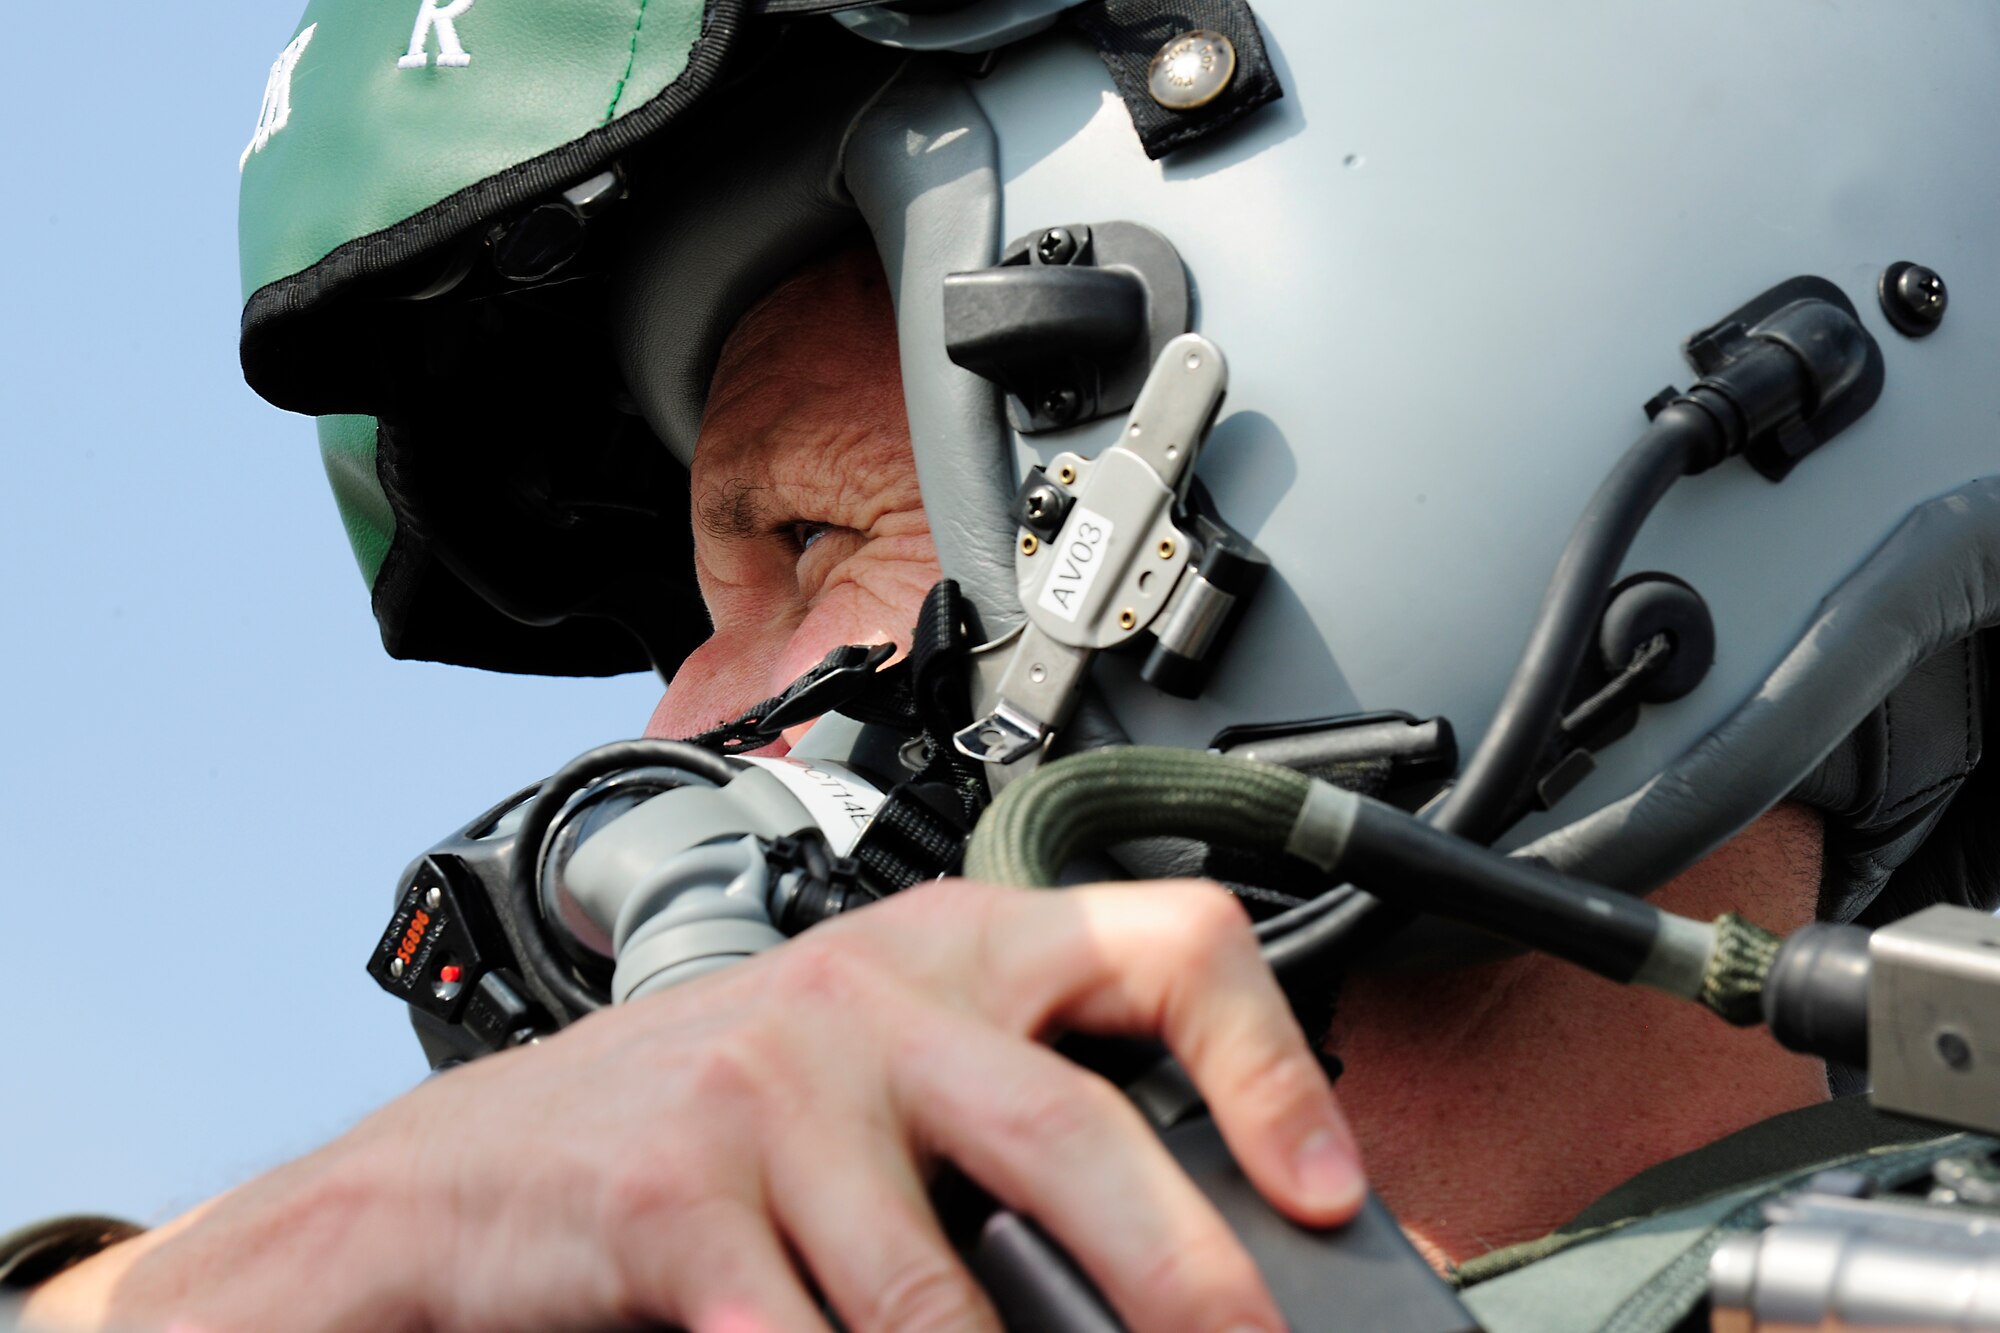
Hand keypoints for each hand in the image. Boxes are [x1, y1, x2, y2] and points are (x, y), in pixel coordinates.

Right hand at [24, 879, 1364, 1332]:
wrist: (466, 1175)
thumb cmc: (700, 1121)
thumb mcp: (868, 1072)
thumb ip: (1002, 1112)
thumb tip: (1196, 1234)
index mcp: (946, 949)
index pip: (1158, 944)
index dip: (1268, 1061)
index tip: (1325, 1189)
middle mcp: (866, 996)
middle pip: (1068, 1132)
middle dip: (1181, 1275)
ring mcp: (765, 1090)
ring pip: (938, 1289)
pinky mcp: (673, 1201)